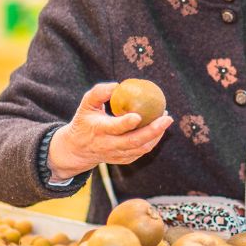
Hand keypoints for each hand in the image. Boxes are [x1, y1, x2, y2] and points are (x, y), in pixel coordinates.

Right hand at [48, 83, 173, 179]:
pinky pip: (142, 151)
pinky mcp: (124, 159)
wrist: (78, 150)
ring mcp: (117, 154)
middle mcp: (109, 145)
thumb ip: (99, 93)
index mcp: (99, 131)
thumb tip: (117, 85)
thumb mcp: (86, 105)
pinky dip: (153, 140)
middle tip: (167, 117)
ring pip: (142, 148)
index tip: (139, 115)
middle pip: (134, 141)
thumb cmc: (85, 121)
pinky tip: (159, 128)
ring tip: (166, 119)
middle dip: (153, 130)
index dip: (126, 123)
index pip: (114, 128)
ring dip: (157, 135)